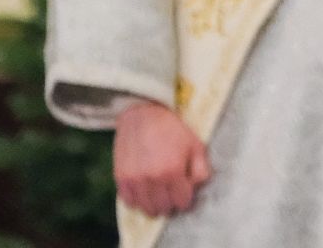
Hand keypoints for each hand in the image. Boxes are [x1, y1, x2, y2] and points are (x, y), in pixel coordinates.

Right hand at [114, 100, 210, 216]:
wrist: (143, 113)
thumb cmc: (171, 129)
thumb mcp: (195, 144)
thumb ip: (201, 168)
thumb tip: (198, 186)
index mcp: (173, 170)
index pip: (182, 202)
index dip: (186, 198)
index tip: (185, 191)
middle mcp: (152, 178)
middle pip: (164, 209)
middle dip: (171, 203)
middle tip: (173, 192)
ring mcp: (135, 180)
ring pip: (146, 209)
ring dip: (155, 204)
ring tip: (159, 193)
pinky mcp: (121, 178)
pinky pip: (129, 202)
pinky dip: (138, 200)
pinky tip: (145, 190)